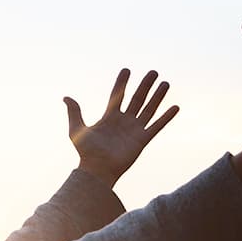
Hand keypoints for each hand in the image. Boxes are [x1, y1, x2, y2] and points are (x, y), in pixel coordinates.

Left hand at [64, 68, 179, 187]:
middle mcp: (124, 121)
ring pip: (149, 109)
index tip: (127, 70)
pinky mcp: (142, 140)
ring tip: (165, 83)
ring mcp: (134, 130)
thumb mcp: (77, 130)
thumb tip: (66, 97)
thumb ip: (74, 113)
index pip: (118, 95)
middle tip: (153, 72)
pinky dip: (166, 117)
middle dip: (145, 85)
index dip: (122, 83)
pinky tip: (175, 107)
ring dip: (157, 97)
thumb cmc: (86, 152)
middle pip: (137, 99)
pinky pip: (156, 126)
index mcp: (109, 117)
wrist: (97, 170)